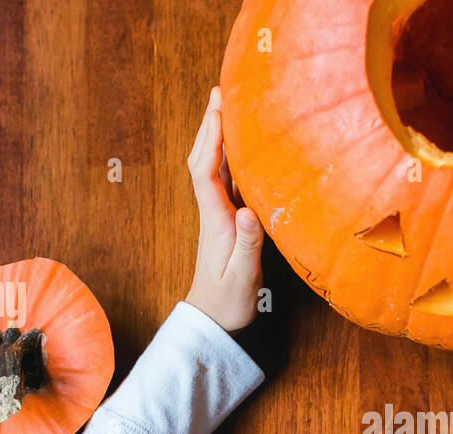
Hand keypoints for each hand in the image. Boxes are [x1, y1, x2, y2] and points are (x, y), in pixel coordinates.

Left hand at [185, 87, 263, 332]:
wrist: (213, 321)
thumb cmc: (227, 302)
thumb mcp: (242, 276)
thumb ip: (247, 244)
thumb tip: (249, 212)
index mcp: (215, 221)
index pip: (205, 171)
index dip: (211, 139)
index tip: (219, 110)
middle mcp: (213, 212)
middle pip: (203, 159)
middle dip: (210, 125)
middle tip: (220, 92)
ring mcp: (219, 216)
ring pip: (214, 167)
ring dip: (218, 136)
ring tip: (229, 107)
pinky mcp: (229, 222)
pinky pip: (228, 182)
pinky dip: (232, 158)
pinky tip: (243, 148)